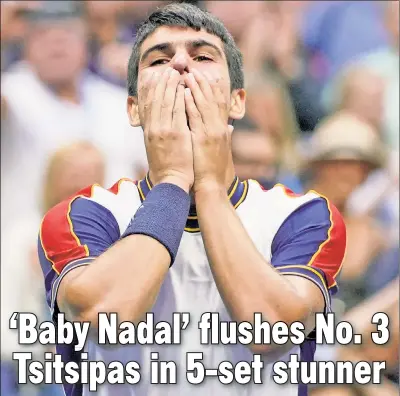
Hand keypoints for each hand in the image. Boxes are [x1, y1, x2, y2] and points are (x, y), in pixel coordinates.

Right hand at [141, 67, 193, 191]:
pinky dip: (179, 98)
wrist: (170, 181)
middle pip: (154, 100)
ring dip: (169, 85)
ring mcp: (164, 131)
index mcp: (148, 131)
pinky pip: (178, 112)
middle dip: (160, 83)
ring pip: (165, 102)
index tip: (152, 76)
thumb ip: (156, 133)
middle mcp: (153, 129)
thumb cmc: (166, 166)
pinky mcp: (177, 134)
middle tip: (165, 69)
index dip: (149, 89)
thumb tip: (157, 122)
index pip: (146, 105)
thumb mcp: (155, 148)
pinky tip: (183, 88)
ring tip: (174, 73)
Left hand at [183, 69, 232, 192]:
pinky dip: (191, 103)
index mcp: (223, 130)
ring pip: (205, 104)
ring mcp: (212, 132)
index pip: (220, 104)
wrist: (212, 185)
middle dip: (203, 83)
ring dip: (196, 88)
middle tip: (193, 69)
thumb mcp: (221, 151)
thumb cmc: (214, 170)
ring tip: (187, 75)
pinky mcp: (203, 138)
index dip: (213, 88)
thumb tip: (229, 129)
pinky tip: (185, 92)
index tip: (206, 76)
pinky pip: (196, 117)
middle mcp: (219, 128)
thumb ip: (224, 137)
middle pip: (213, 99)